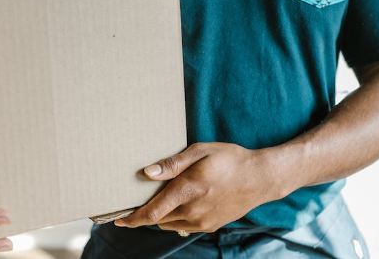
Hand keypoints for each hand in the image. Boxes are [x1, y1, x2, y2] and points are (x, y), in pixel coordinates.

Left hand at [114, 142, 280, 232]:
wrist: (260, 178)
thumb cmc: (230, 159)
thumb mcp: (200, 152)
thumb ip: (172, 164)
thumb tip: (147, 173)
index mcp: (188, 190)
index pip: (152, 212)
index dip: (132, 219)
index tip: (118, 219)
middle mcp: (193, 211)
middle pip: (157, 220)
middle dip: (144, 214)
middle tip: (137, 201)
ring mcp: (202, 222)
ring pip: (169, 224)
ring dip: (161, 215)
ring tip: (163, 197)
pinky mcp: (209, 226)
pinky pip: (183, 226)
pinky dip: (175, 217)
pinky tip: (181, 202)